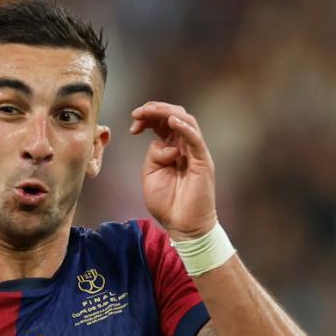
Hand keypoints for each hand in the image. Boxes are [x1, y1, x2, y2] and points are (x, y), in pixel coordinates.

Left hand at [130, 101, 216, 238]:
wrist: (183, 225)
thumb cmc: (167, 203)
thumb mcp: (150, 175)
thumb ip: (153, 156)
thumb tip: (160, 142)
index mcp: (172, 148)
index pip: (162, 123)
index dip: (147, 118)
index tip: (133, 125)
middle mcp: (185, 146)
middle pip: (175, 116)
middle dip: (154, 110)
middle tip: (137, 113)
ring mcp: (195, 152)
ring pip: (186, 121)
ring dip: (166, 113)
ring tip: (150, 111)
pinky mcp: (203, 161)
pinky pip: (195, 140)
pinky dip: (184, 128)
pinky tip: (171, 121)